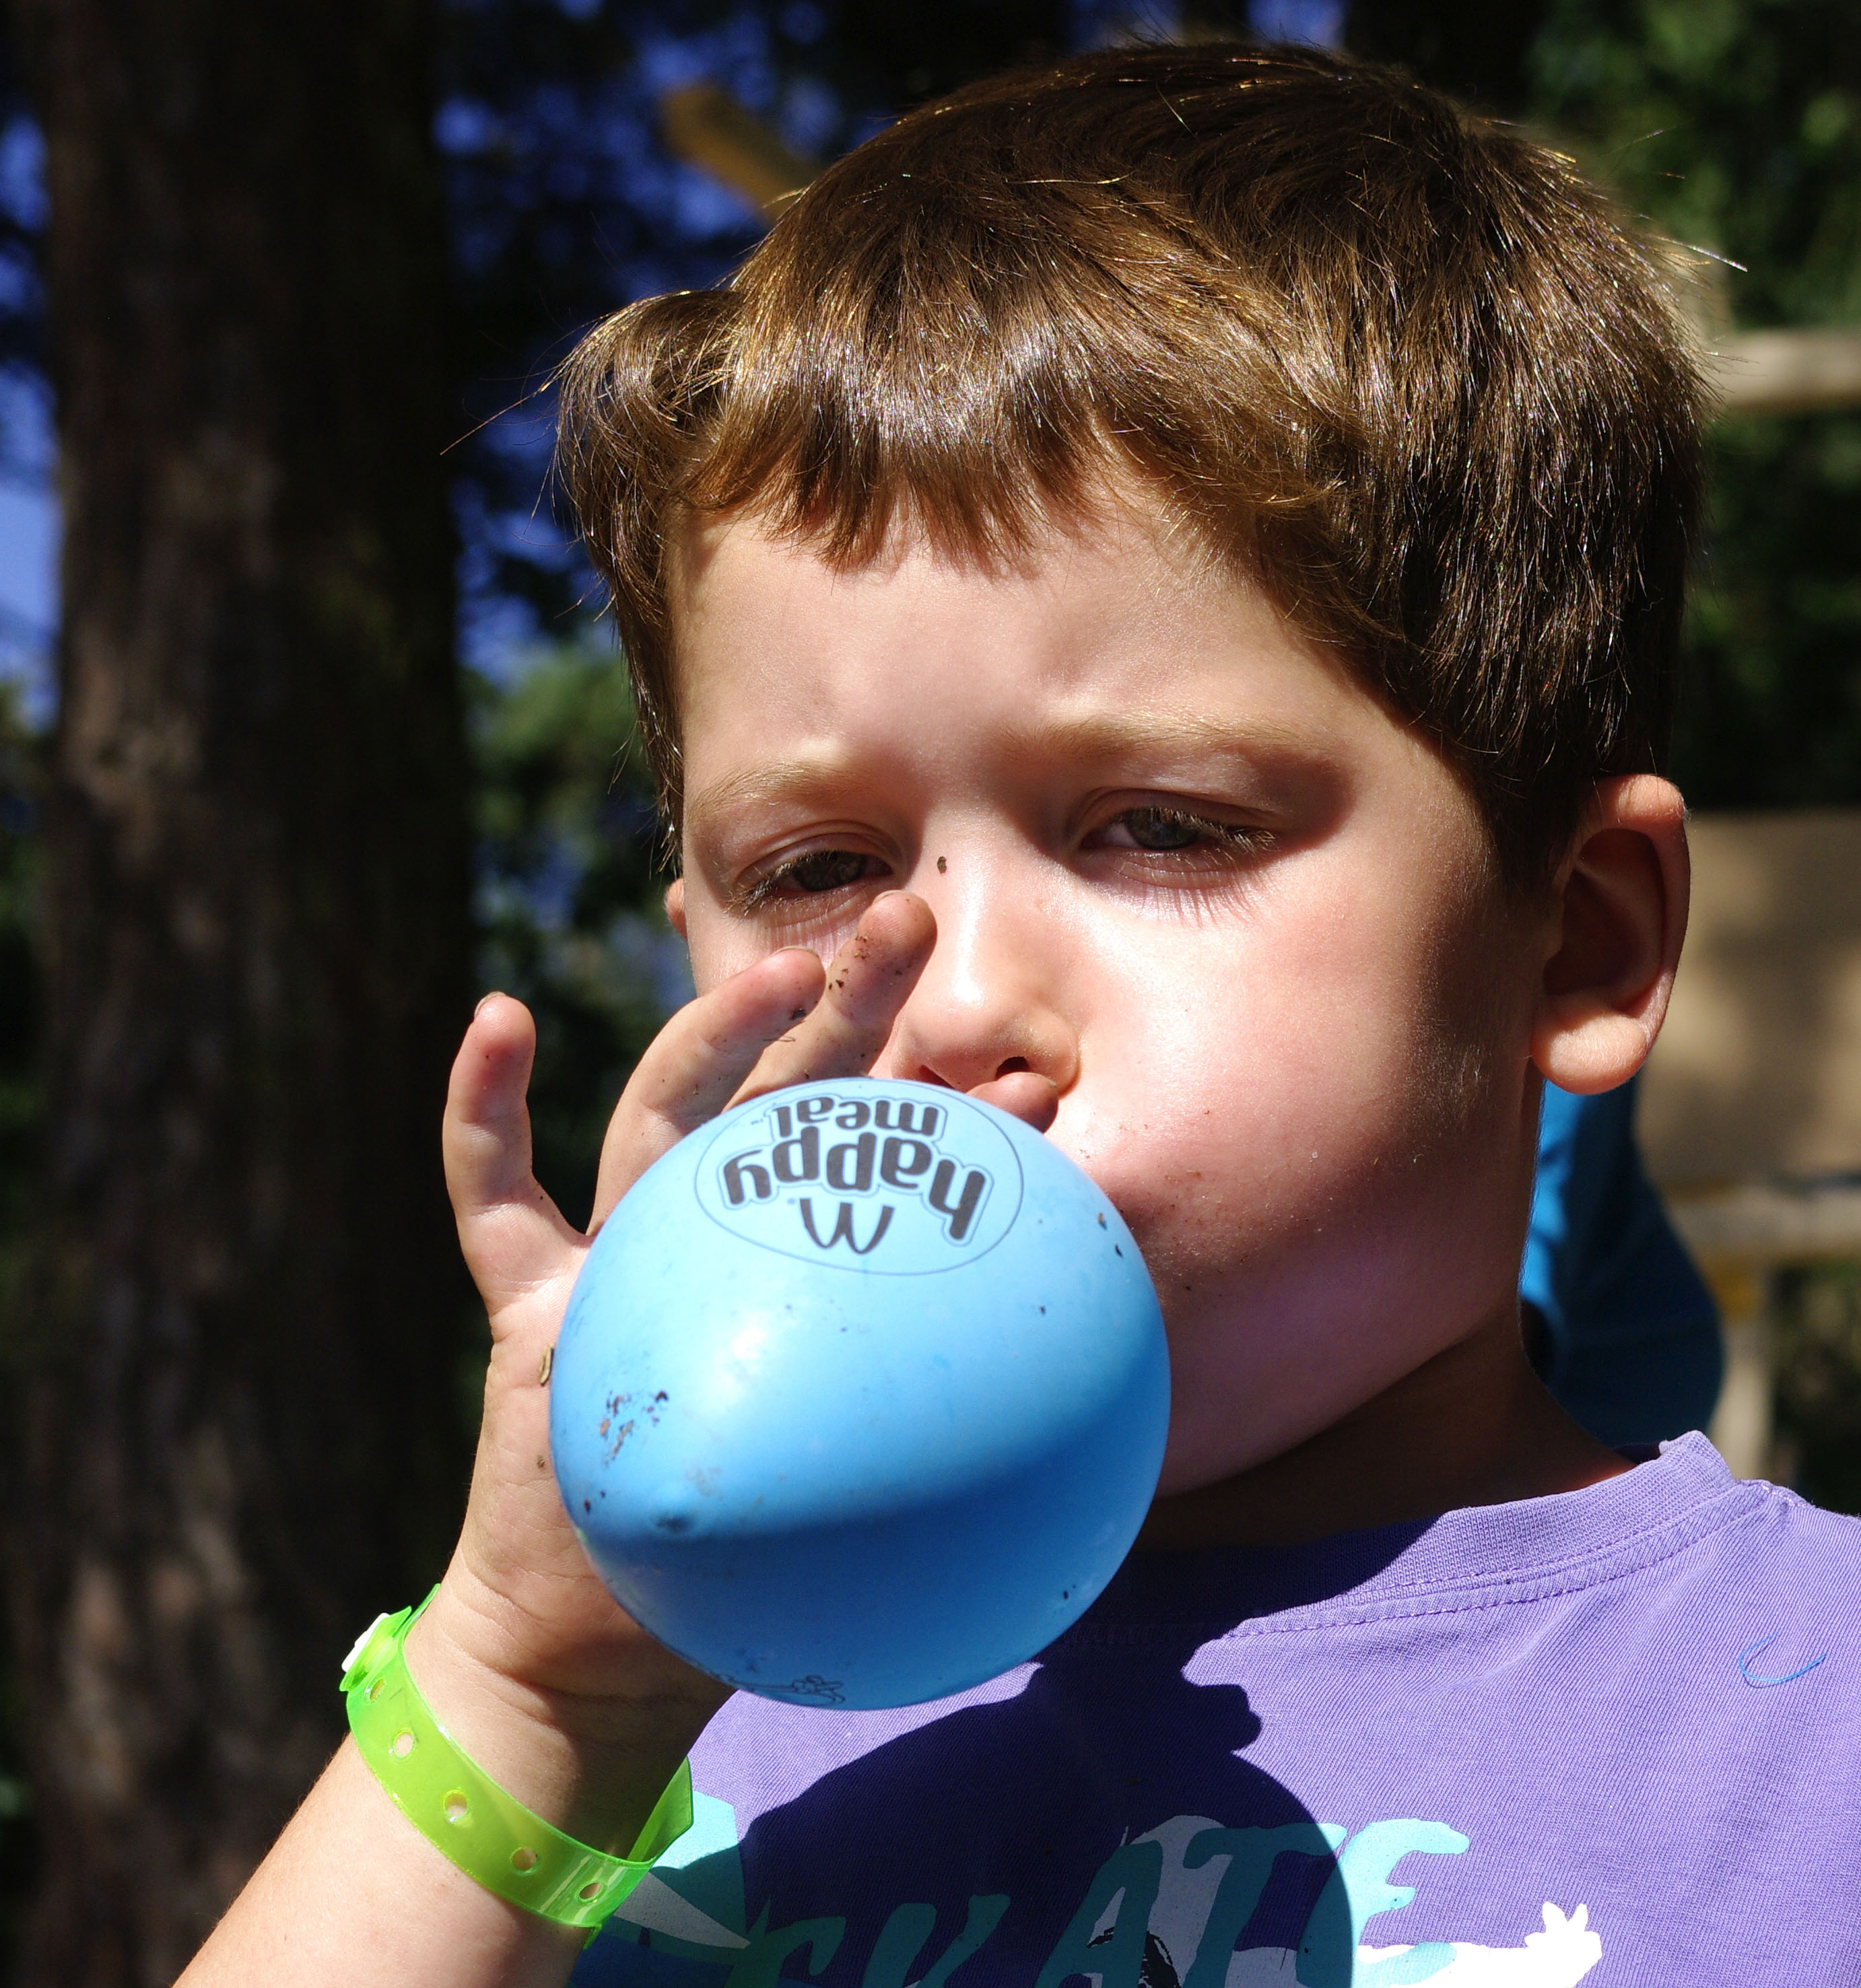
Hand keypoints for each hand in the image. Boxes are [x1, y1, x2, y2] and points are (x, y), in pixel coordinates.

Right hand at [409, 892, 956, 1842]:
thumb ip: (939, 1429)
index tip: (1038, 1082)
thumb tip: (1096, 1425)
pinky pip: (491, 1196)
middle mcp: (712, 1237)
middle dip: (849, 1001)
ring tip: (788, 964)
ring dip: (719, 1031)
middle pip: (784, 1093)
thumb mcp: (859, 1490)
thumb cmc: (749, 1566)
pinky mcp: (528, 1300)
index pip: (880, 1162)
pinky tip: (498, 1014)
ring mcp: (617, 1256)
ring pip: (665, 1113)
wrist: (604, 1643)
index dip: (953, 1111)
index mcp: (795, 1266)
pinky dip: (481, 1108)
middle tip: (915, 919)